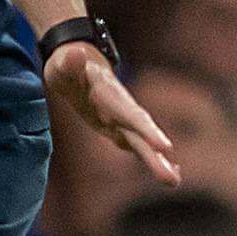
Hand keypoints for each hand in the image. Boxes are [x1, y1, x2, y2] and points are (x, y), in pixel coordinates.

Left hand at [48, 43, 179, 183]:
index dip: (145, 129)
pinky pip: (134, 143)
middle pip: (139, 131)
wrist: (76, 57)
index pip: (128, 112)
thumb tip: (75, 54)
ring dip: (155, 161)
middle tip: (172, 178)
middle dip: (154, 154)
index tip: (165, 147)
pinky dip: (149, 156)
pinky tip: (166, 173)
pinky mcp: (115, 125)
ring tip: (173, 181)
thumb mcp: (63, 62)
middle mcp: (119, 105)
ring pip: (139, 140)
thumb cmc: (67, 62)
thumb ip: (71, 62)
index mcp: (107, 91)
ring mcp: (119, 116)